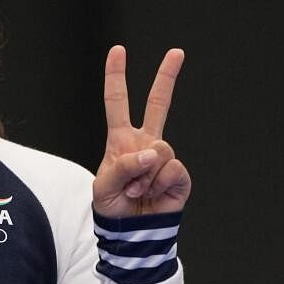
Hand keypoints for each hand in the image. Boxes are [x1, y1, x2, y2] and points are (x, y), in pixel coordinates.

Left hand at [93, 46, 191, 218]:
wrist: (132, 233)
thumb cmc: (113, 207)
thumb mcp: (104, 186)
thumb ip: (123, 165)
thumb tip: (151, 153)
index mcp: (121, 140)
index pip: (117, 103)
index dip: (116, 76)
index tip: (118, 51)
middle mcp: (145, 143)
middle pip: (158, 104)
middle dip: (167, 77)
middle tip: (177, 52)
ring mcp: (163, 158)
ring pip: (160, 149)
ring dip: (144, 174)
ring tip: (136, 190)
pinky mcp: (179, 175)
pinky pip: (171, 168)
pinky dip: (158, 183)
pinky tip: (151, 194)